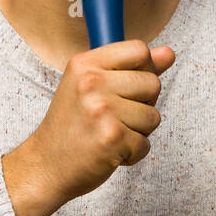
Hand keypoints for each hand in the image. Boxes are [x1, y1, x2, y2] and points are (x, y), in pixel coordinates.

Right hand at [2, 39, 174, 215]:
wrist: (45, 165)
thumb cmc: (71, 127)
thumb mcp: (90, 87)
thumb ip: (131, 69)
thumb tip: (169, 54)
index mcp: (85, 64)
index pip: (139, 49)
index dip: (143, 69)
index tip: (126, 87)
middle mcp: (92, 83)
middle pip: (152, 84)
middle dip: (142, 105)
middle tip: (113, 118)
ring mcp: (102, 110)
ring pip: (153, 117)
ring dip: (138, 132)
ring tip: (110, 135)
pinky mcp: (112, 138)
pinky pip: (145, 144)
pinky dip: (132, 154)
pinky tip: (109, 152)